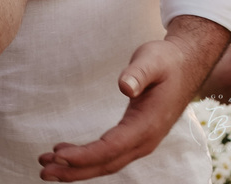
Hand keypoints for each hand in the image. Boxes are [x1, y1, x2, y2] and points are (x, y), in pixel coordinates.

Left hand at [39, 15, 230, 180]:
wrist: (186, 65)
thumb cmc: (166, 61)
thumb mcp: (152, 60)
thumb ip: (138, 73)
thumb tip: (125, 87)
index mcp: (147, 124)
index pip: (111, 147)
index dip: (85, 155)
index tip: (58, 155)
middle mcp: (145, 139)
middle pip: (107, 163)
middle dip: (75, 170)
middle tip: (44, 171)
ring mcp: (141, 141)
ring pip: (107, 163)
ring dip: (77, 168)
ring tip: (47, 168)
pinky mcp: (135, 137)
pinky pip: (110, 154)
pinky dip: (87, 159)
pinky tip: (65, 154)